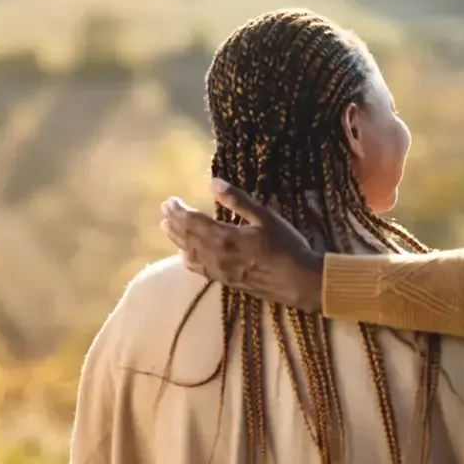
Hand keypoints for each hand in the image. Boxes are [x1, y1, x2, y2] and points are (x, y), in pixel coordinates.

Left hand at [159, 180, 324, 313]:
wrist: (299, 281)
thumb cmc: (286, 246)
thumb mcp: (265, 217)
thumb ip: (237, 200)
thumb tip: (213, 182)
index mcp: (224, 237)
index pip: (192, 221)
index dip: (179, 210)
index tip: (170, 200)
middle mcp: (216, 256)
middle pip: (187, 237)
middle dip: (174, 222)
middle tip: (164, 209)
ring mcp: (220, 271)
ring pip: (189, 253)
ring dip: (176, 239)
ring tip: (166, 228)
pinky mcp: (226, 281)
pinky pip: (199, 270)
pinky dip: (188, 260)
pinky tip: (184, 256)